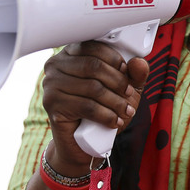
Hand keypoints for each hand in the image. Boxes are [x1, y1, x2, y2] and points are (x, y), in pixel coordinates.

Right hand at [41, 40, 148, 169]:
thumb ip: (133, 75)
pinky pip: (86, 106)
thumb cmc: (100, 111)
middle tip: (129, 94)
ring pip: (92, 87)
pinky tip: (115, 121)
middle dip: (117, 81)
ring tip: (126, 111)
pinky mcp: (53, 105)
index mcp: (70, 54)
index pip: (92, 46)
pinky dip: (106, 115)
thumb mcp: (122, 90)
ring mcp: (51, 85)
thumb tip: (139, 63)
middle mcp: (56, 66)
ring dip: (115, 101)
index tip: (126, 71)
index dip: (113, 58)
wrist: (81, 144)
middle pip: (93, 66)